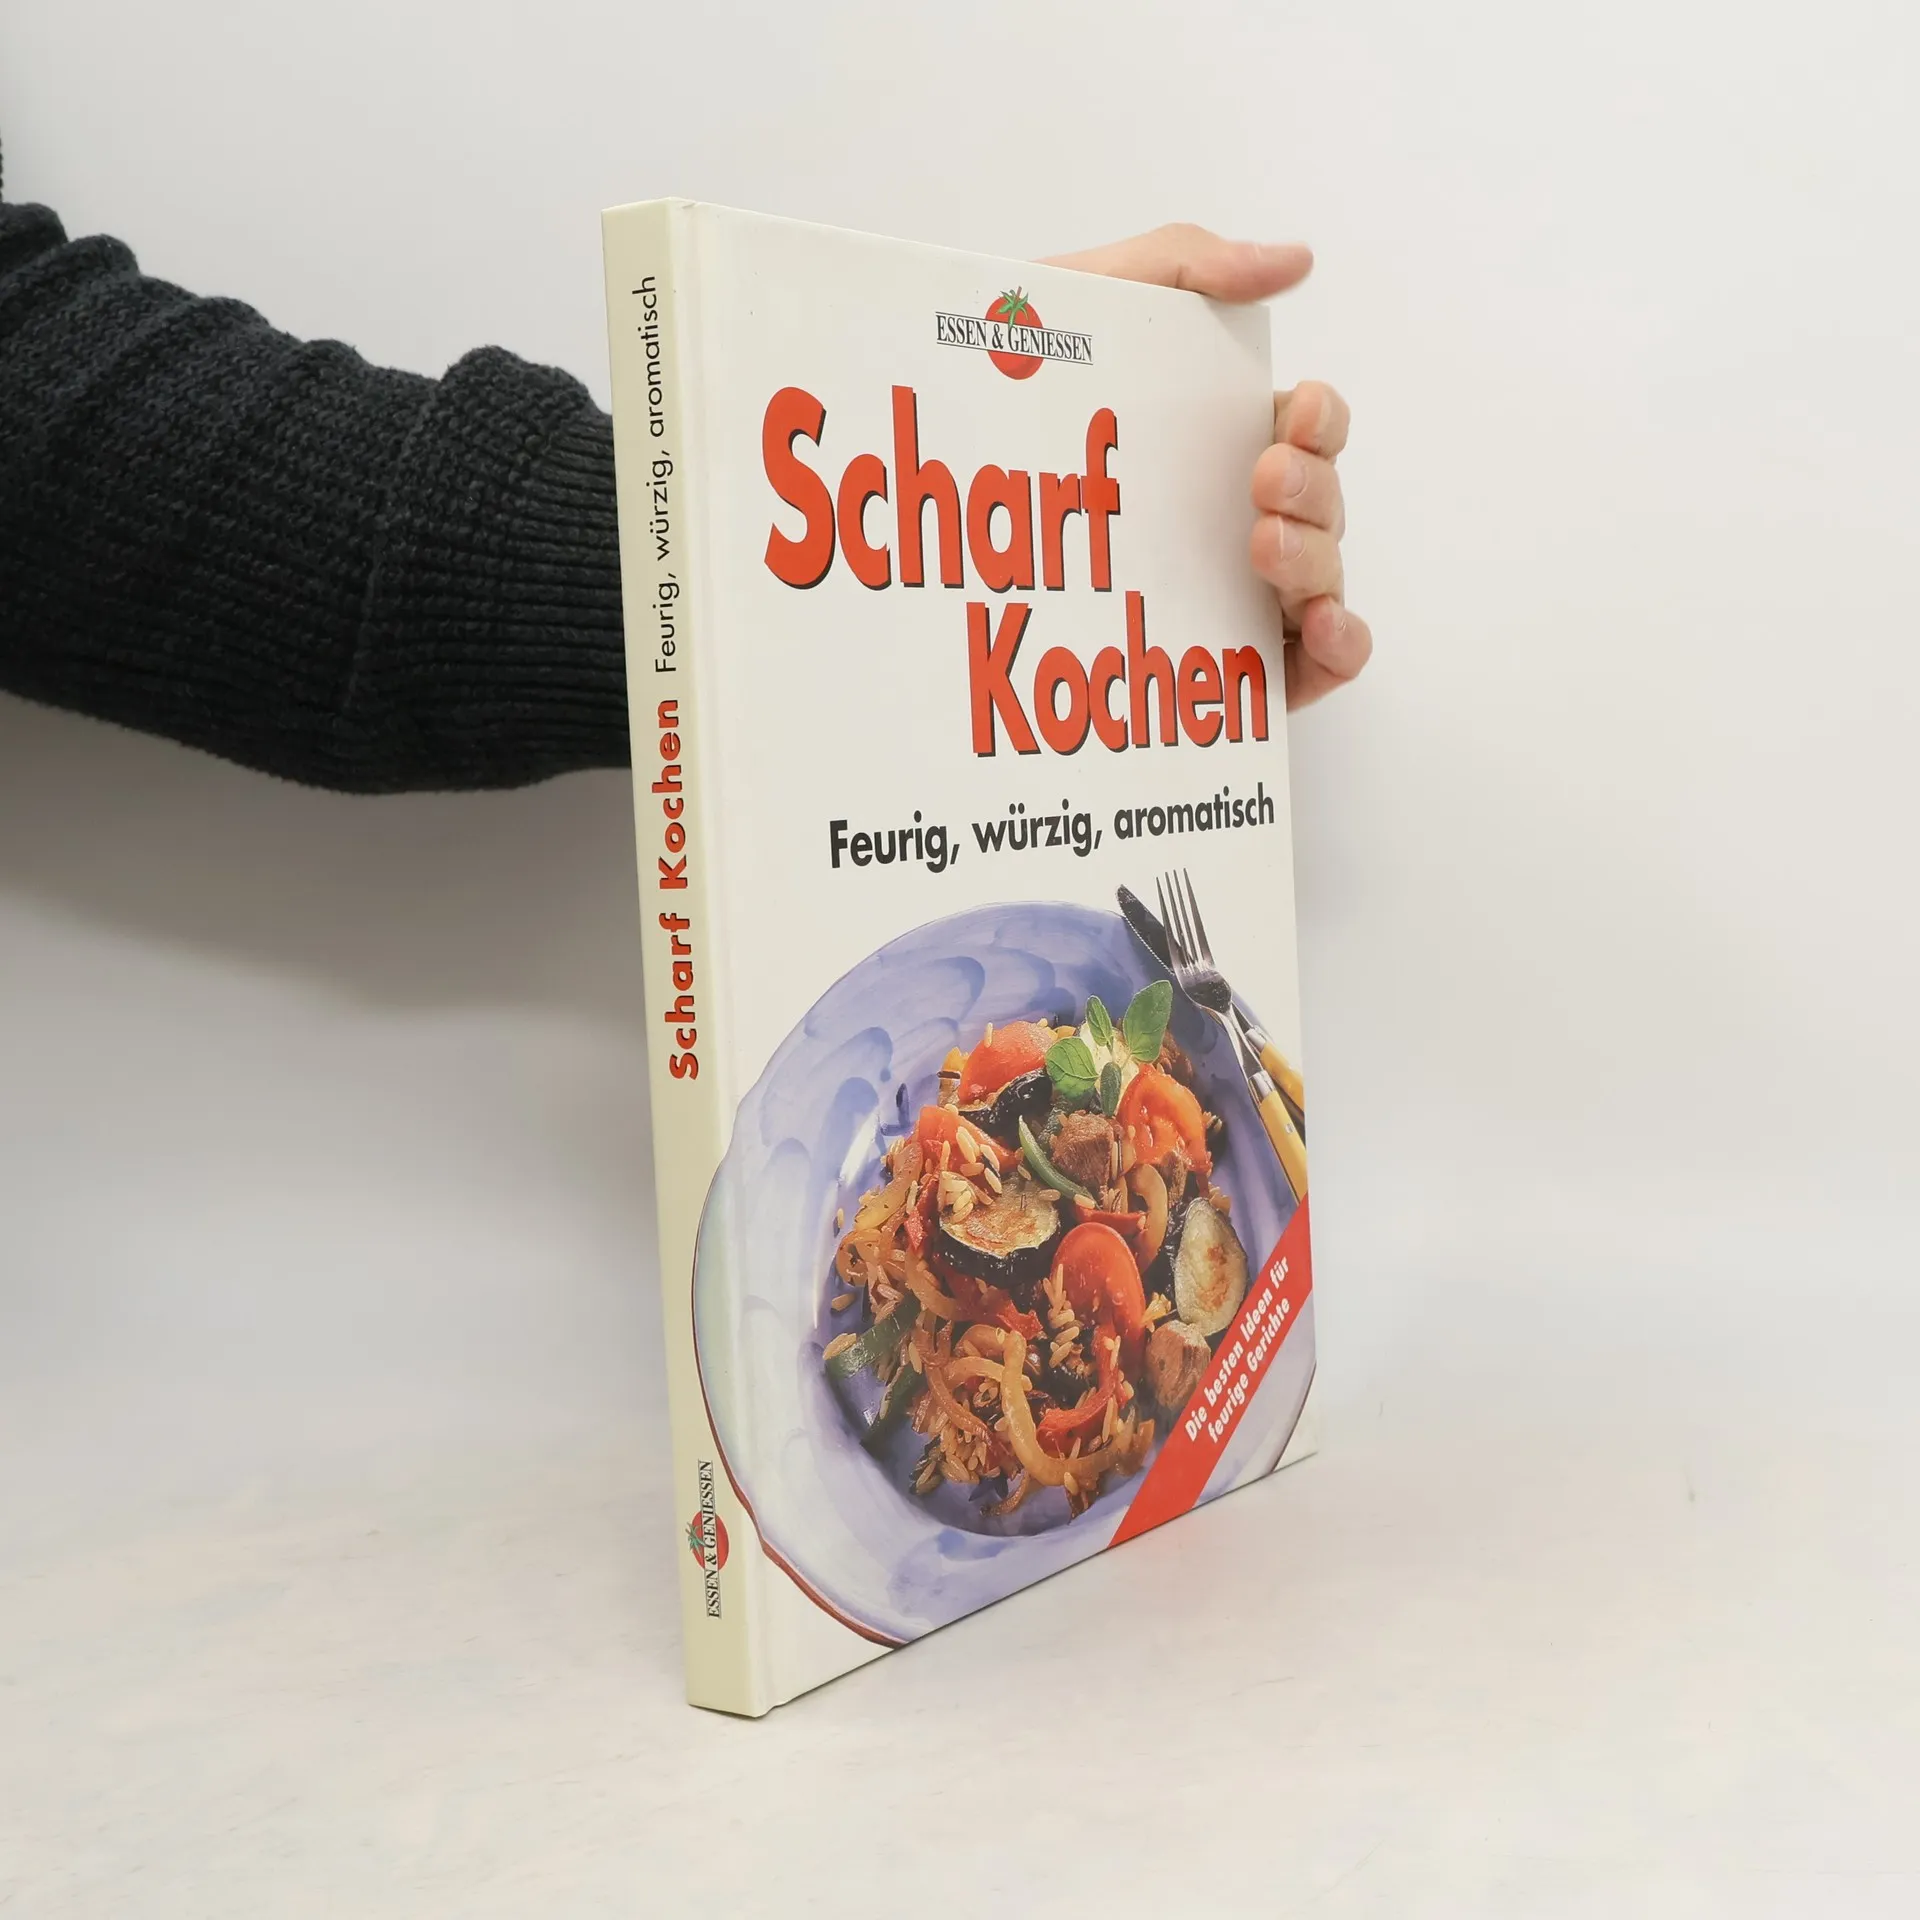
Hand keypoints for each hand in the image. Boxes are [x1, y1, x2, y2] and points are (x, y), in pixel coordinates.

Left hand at [1044, 224, 1372, 709]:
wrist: (918, 460)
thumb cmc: (1007, 380)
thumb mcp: (1087, 301)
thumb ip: (1186, 264)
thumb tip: (1295, 261)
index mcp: (1221, 438)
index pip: (1309, 429)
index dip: (1321, 420)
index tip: (1293, 412)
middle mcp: (1240, 516)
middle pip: (1323, 508)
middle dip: (1313, 490)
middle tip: (1262, 482)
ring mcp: (1234, 594)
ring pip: (1322, 582)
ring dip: (1316, 562)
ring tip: (1263, 549)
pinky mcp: (1219, 666)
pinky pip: (1308, 668)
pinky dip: (1340, 649)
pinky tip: (1321, 633)